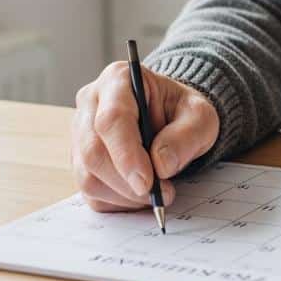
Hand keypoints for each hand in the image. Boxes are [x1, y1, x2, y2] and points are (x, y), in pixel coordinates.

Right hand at [71, 61, 219, 212]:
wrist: (172, 118)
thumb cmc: (182, 111)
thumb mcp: (200, 116)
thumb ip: (186, 135)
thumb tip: (161, 165)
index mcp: (118, 79)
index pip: (112, 119)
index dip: (127, 154)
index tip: (148, 182)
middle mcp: (91, 103)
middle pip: (94, 151)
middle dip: (127, 181)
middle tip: (161, 193)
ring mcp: (80, 134)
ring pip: (88, 176)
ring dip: (124, 195)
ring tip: (158, 192)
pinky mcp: (80, 161)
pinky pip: (90, 192)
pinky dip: (118, 201)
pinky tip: (141, 193)